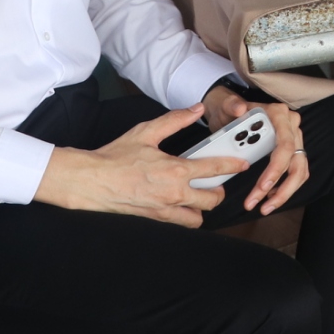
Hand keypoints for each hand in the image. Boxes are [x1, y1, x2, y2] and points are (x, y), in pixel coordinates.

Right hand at [33, 104, 232, 226]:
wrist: (91, 181)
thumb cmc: (116, 157)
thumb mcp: (146, 132)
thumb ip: (175, 120)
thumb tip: (196, 109)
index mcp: (176, 170)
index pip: (215, 169)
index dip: (233, 166)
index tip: (242, 164)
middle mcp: (174, 194)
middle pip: (213, 200)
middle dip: (219, 191)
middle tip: (216, 182)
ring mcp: (164, 210)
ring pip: (198, 218)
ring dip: (202, 208)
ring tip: (198, 195)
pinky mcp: (154, 220)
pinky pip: (179, 225)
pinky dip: (185, 217)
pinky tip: (181, 205)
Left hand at [202, 84, 309, 215]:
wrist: (230, 109)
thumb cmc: (229, 108)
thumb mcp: (225, 105)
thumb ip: (231, 105)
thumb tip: (240, 109)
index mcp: (278, 114)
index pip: (285, 145)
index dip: (276, 168)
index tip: (262, 187)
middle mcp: (291, 125)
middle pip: (295, 162)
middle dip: (279, 188)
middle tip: (259, 205)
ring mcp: (294, 137)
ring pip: (300, 170)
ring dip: (285, 192)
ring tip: (265, 207)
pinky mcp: (292, 148)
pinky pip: (297, 171)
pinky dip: (286, 187)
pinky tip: (271, 196)